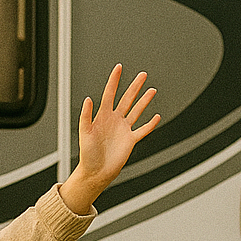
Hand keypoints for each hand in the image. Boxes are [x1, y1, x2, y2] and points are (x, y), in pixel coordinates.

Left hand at [59, 65, 159, 215]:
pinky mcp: (130, 140)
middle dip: (135, 87)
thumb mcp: (84, 133)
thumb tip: (88, 99)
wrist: (96, 172)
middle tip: (142, 75)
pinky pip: (142, 130)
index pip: (109, 94)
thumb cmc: (87, 155)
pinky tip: (156, 116)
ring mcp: (123, 129)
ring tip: (151, 90)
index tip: (119, 68)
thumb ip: (86, 116)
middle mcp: (114, 120)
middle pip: (127, 99)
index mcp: (102, 116)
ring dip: (144, 101)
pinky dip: (150, 124)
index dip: (114, 81)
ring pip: (136, 111)